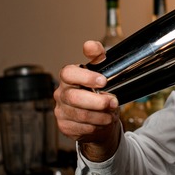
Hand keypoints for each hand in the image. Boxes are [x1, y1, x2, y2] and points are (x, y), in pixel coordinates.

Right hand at [53, 40, 120, 161]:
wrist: (98, 116)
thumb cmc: (98, 91)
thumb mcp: (101, 71)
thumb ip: (97, 56)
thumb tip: (90, 45)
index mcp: (68, 77)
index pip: (68, 73)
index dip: (85, 77)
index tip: (103, 81)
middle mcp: (61, 93)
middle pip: (75, 98)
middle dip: (98, 101)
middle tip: (113, 102)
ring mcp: (61, 111)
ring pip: (81, 115)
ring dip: (100, 116)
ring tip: (111, 114)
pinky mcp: (64, 126)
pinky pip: (81, 129)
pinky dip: (96, 126)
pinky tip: (102, 122)